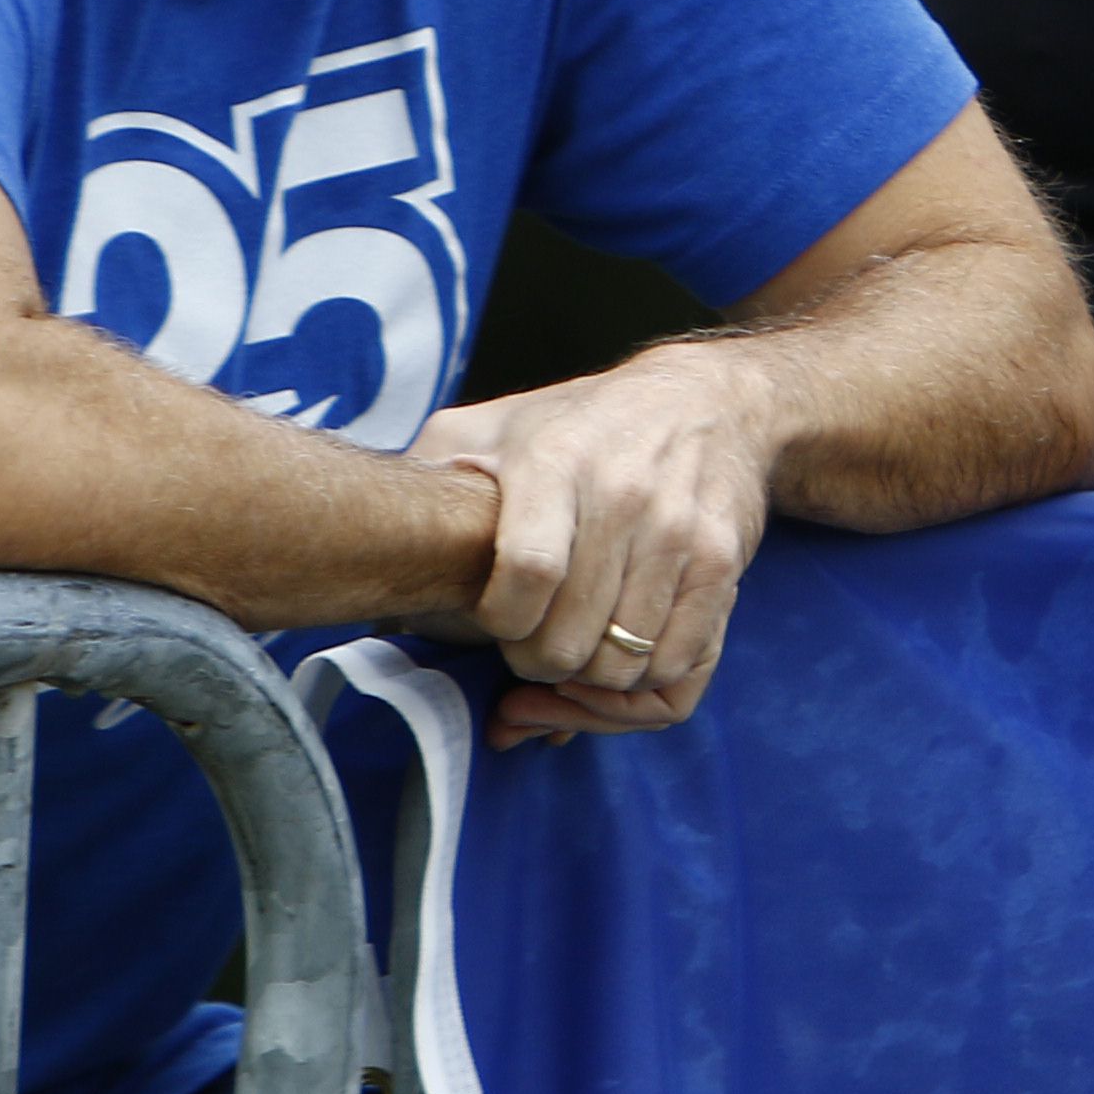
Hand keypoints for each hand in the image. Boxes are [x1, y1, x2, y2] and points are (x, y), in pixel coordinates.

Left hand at [423, 333, 788, 744]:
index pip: (526, 575)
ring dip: (588, 686)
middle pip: (569, 641)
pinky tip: (616, 666)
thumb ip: (429, 472)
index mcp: (556, 461)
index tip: (492, 623)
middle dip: (535, 666)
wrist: (710, 402)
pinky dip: (640, 690)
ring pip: (624, 667)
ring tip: (568, 663)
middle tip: (525, 653)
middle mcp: (625, 497)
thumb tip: (370, 550)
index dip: (499, 625)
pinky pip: (680, 670)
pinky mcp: (723, 567)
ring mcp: (682, 534)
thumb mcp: (493, 425)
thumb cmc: (582, 424)